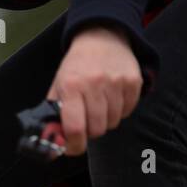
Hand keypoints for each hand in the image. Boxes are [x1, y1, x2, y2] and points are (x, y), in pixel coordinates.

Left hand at [46, 25, 141, 155]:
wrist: (101, 38)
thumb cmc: (76, 68)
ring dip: (105, 122)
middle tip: (86, 123)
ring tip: (98, 109)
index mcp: (71, 87)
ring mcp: (116, 82)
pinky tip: (112, 101)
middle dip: (89, 133)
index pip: (75, 128)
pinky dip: (120, 112)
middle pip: (96, 129)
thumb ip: (54, 115)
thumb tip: (53, 144)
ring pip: (113, 122)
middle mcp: (95, 84)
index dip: (74, 145)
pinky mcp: (133, 81)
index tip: (72, 148)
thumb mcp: (57, 87)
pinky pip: (128, 111)